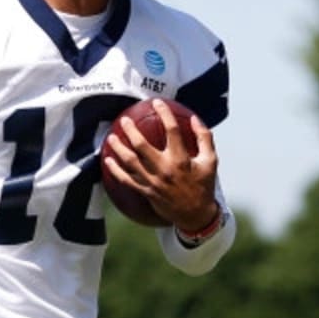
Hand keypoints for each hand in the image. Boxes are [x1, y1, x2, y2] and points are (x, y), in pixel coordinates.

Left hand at [103, 100, 219, 232]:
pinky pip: (126, 180)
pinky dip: (115, 170)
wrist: (195, 215)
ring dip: (118, 148)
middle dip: (131, 130)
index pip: (172, 130)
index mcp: (182, 159)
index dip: (164, 113)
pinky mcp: (145, 192)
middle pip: (142, 145)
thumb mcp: (210, 161)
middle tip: (125, 120)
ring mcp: (153, 181)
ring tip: (111, 137)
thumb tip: (195, 118)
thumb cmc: (203, 185)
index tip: (157, 102)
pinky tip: (108, 161)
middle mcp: (165, 169)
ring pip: (130, 162)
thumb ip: (204, 138)